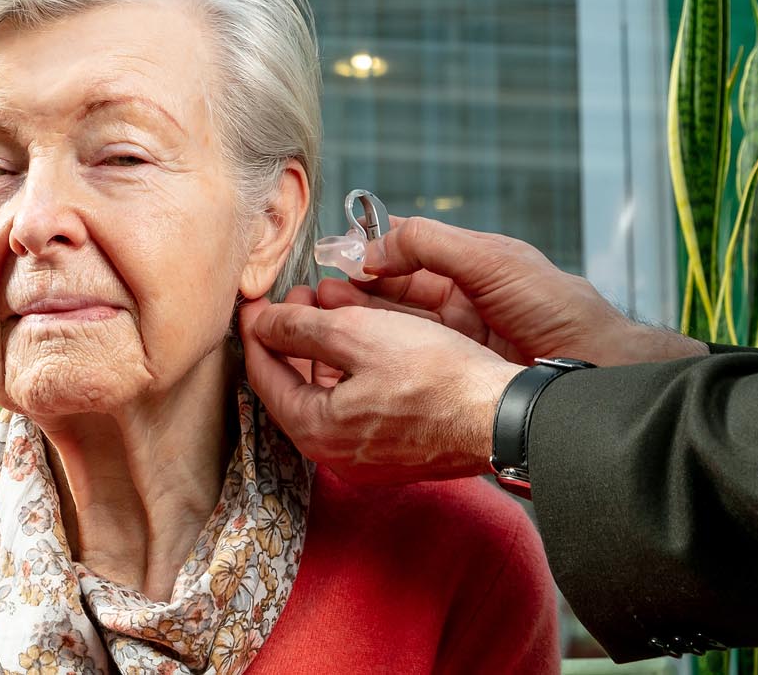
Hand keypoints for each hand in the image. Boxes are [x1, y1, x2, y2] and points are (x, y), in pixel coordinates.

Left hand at [240, 296, 521, 482]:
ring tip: (333, 310)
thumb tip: (262, 323)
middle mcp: (334, 455)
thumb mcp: (359, 334)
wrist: (501, 415)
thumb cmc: (436, 375)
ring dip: (322, 352)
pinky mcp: (395, 452)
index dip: (258, 331)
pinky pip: (355, 409)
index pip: (264, 376)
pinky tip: (366, 344)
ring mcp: (366, 459)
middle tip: (297, 298)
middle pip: (293, 388)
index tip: (256, 300)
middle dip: (291, 338)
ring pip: (326, 396)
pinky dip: (350, 373)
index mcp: (316, 430)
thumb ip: (301, 328)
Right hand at [330, 216, 707, 367]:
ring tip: (319, 324)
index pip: (407, 252)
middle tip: (311, 298)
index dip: (367, 255)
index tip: (330, 259)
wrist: (596, 368)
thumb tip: (375, 248)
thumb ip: (432, 245)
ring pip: (396, 329)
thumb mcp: (491, 261)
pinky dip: (379, 357)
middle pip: (394, 293)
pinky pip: (411, 362)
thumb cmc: (556, 307)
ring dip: (359, 325)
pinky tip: (351, 358)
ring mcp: (460, 341)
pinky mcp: (460, 376)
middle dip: (353, 293)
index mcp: (471, 266)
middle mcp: (462, 302)